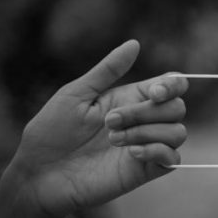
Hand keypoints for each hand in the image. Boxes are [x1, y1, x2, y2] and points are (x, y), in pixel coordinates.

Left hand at [1, 40, 187, 217]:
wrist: (39, 174)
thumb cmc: (51, 132)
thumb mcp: (76, 94)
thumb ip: (108, 70)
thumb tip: (135, 43)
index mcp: (131, 99)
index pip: (172, 85)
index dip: (172, 86)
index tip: (153, 93)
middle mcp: (144, 121)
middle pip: (177, 108)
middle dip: (146, 113)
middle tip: (109, 122)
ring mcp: (147, 146)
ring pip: (178, 132)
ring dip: (147, 133)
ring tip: (113, 141)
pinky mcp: (146, 170)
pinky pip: (173, 159)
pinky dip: (157, 152)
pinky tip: (130, 154)